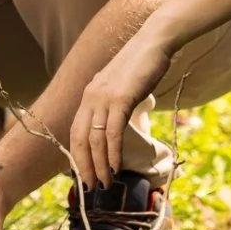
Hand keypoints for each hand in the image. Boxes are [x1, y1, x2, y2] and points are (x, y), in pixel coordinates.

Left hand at [71, 30, 170, 190]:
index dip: (78, 156)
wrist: (154, 41)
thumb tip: (116, 124)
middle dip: (84, 167)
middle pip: (80, 140)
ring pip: (95, 140)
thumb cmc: (142, 65)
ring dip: (99, 165)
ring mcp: (104, 97)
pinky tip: (116, 167)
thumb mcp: (120, 86)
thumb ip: (114, 103)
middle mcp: (91, 97)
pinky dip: (113, 152)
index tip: (83, 176)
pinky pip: (113, 132)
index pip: (76, 132)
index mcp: (89, 95)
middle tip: (90, 188)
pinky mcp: (121, 98)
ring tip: (106, 183)